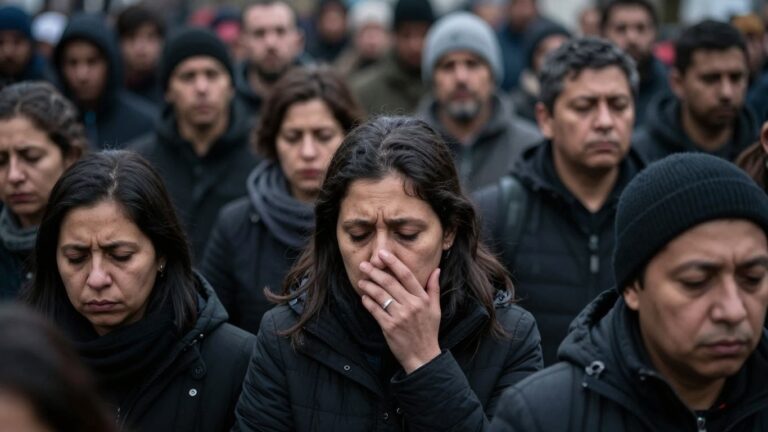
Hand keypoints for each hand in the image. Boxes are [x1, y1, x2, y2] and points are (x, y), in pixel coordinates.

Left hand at [358, 249, 441, 373]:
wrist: (423, 357)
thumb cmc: (429, 332)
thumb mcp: (435, 309)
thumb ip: (434, 288)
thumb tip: (436, 270)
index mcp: (422, 299)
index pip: (406, 275)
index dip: (393, 262)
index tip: (383, 254)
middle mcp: (411, 305)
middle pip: (390, 282)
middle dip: (375, 271)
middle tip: (364, 264)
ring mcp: (399, 316)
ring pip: (380, 295)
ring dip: (368, 286)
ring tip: (361, 280)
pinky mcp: (389, 327)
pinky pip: (375, 310)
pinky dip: (368, 302)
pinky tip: (364, 297)